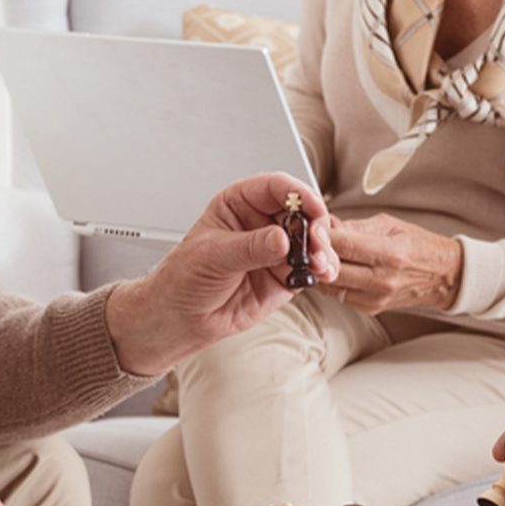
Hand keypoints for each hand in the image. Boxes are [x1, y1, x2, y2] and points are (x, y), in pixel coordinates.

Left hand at [104, 172, 335, 376]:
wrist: (182, 317)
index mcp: (238, 204)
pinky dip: (322, 269)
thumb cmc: (184, 278)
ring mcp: (275, 249)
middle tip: (317, 241)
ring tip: (318, 263)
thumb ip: (249, 247)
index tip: (312, 206)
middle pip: (300, 212)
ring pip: (311, 240)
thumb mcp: (213, 256)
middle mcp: (260, 223)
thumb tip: (280, 239)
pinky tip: (320, 274)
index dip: (297, 193)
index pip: (274, 188)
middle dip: (314, 225)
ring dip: (322, 249)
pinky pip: (311, 267)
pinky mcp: (284, 275)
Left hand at [319, 212, 461, 312]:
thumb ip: (354, 226)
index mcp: (389, 253)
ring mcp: (376, 297)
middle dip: (315, 255)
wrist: (444, 275)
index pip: (343, 245)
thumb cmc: (418, 245)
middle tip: (309, 243)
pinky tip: (335, 269)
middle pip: (331, 269)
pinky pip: (339, 296)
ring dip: (320, 271)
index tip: (312, 229)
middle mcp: (382, 279)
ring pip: (330, 286)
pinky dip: (332, 283)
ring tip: (320, 256)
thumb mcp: (389, 225)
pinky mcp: (371, 308)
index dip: (321, 237)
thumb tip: (326, 224)